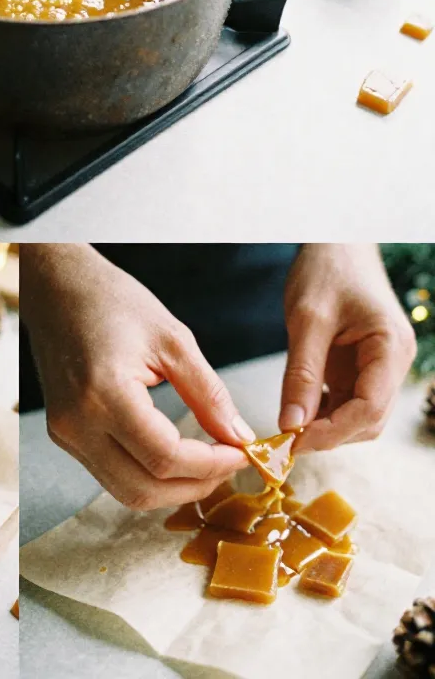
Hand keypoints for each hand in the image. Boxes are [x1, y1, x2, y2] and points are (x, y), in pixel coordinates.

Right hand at [22, 245, 251, 511]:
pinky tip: (174, 456)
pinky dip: (147, 475)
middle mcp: (77, 423)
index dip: (210, 465)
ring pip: (126, 492)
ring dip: (171, 488)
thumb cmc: (112, 301)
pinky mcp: (63, 434)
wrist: (58, 287)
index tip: (241, 453)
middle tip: (229, 464)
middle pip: (144, 490)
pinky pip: (110, 474)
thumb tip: (239, 437)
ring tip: (206, 464)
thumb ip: (208, 393)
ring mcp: (65, 433)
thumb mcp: (172, 339)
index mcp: (104, 394)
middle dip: (195, 486)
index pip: (165, 457)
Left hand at [279, 245, 415, 449]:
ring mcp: (381, 364)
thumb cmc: (326, 268)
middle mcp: (394, 361)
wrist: (335, 239)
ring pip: (360, 414)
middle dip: (330, 434)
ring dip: (327, 426)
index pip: (370, 408)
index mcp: (391, 347)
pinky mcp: (364, 364)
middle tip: (286, 440)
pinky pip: (350, 398)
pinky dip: (326, 410)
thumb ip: (302, 373)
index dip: (333, 432)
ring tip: (289, 425)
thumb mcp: (307, 318)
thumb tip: (291, 424)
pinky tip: (299, 408)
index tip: (295, 442)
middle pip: (368, 419)